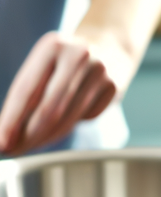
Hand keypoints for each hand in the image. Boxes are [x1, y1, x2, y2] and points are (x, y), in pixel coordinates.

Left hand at [0, 31, 128, 154]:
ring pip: (68, 118)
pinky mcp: (113, 87)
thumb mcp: (44, 63)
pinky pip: (86, 117)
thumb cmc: (65, 60)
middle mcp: (78, 56)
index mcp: (53, 46)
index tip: (2, 143)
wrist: (109, 45)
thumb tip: (8, 131)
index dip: (12, 120)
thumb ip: (29, 91)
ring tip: (32, 145)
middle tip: (15, 151)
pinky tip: (62, 124)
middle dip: (29, 136)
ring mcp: (99, 71)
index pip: (27, 90)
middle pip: (49, 108)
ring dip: (46, 138)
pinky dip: (70, 126)